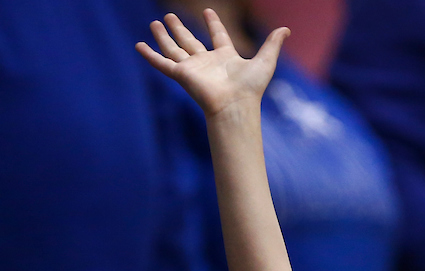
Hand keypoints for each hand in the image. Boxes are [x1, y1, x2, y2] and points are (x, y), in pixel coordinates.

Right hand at [136, 10, 288, 118]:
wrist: (235, 105)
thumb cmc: (251, 87)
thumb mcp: (266, 60)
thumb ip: (273, 43)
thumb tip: (286, 29)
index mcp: (225, 57)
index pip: (217, 36)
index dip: (213, 23)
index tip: (208, 11)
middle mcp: (206, 62)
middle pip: (189, 41)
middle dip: (180, 29)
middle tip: (170, 16)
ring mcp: (192, 68)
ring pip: (173, 48)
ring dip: (163, 36)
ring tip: (155, 23)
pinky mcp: (181, 75)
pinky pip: (162, 63)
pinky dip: (150, 55)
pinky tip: (138, 46)